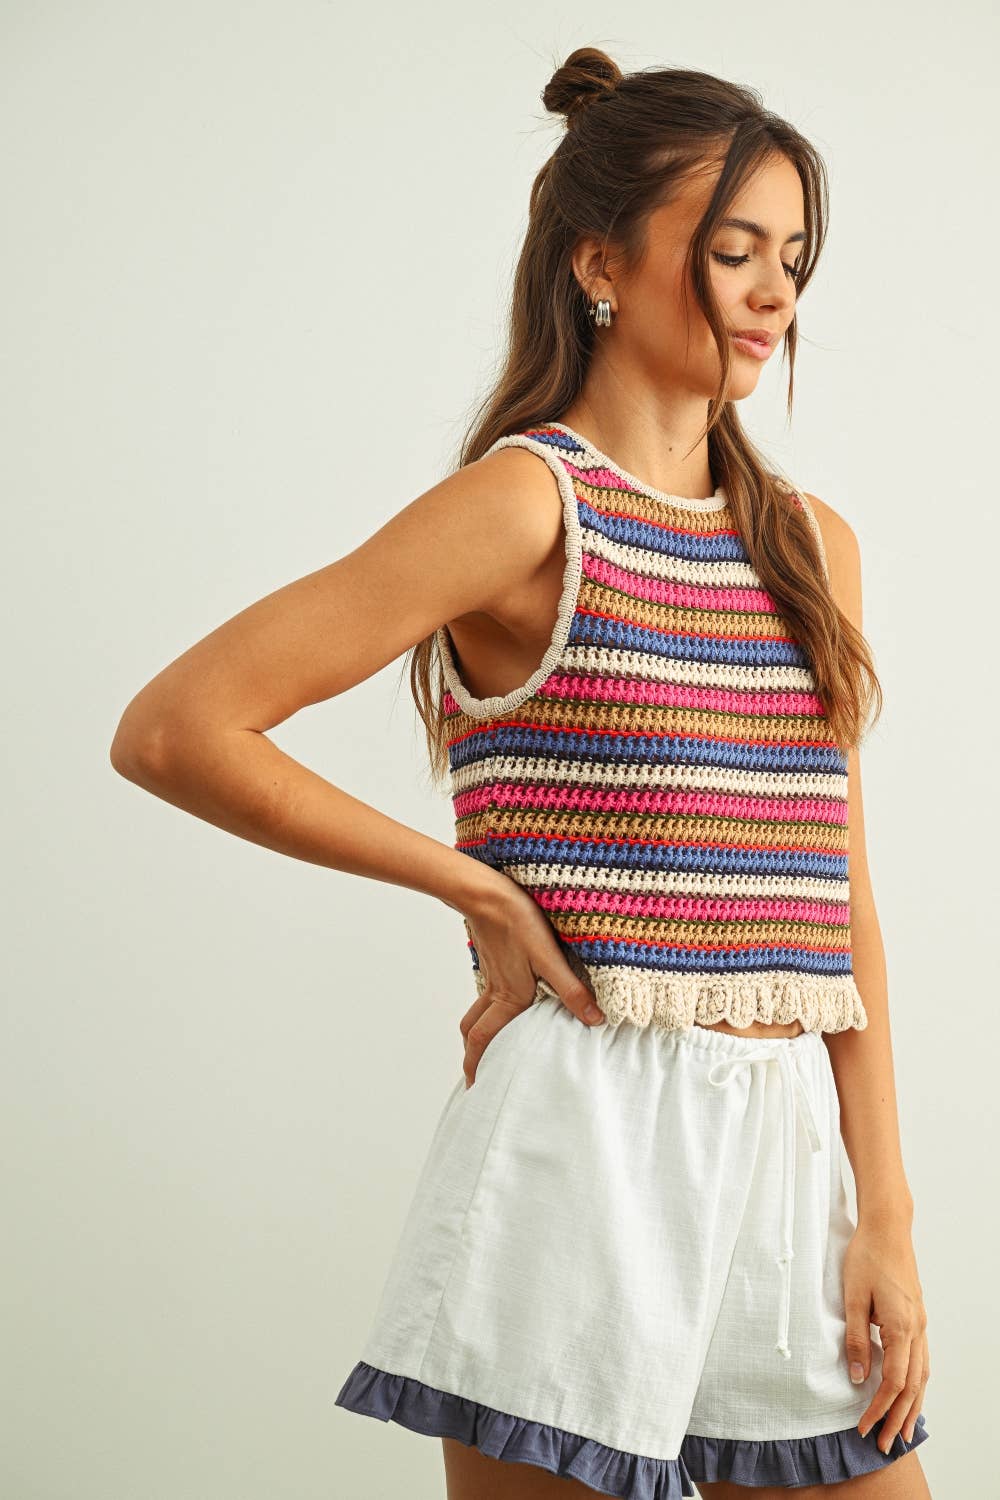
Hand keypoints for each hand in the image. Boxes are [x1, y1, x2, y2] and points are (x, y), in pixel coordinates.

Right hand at [459, 877, 604, 1087]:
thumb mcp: (550, 957)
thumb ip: (571, 991)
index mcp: (509, 998)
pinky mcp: (494, 960)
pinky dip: (486, 1009)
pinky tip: (502, 1003)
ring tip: (484, 1045)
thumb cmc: (518, 922)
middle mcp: (497, 991)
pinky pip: (486, 994)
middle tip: (476, 1075)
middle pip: (474, 1031)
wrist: (488, 892)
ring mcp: (492, 975)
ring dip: (476, 1033)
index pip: (485, 1040)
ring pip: (477, 1012)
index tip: (474, 1087)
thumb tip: (595, 1021)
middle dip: (473, 1056)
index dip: (477, 1065)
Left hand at [843, 1220, 929, 1451]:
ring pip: (922, 1376)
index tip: (864, 1428)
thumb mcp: (852, 1298)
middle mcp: (916, 1330)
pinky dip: (917, 1384)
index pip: (894, 1382)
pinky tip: (910, 1394)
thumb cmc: (867, 1257)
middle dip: (898, 1418)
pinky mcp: (916, 1318)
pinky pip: (921, 1360)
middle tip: (885, 1446)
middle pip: (913, 1387)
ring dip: (912, 1406)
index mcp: (901, 1327)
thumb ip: (856, 1339)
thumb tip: (859, 1377)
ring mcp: (920, 1324)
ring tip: (903, 1432)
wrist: (887, 1228)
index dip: (879, 1409)